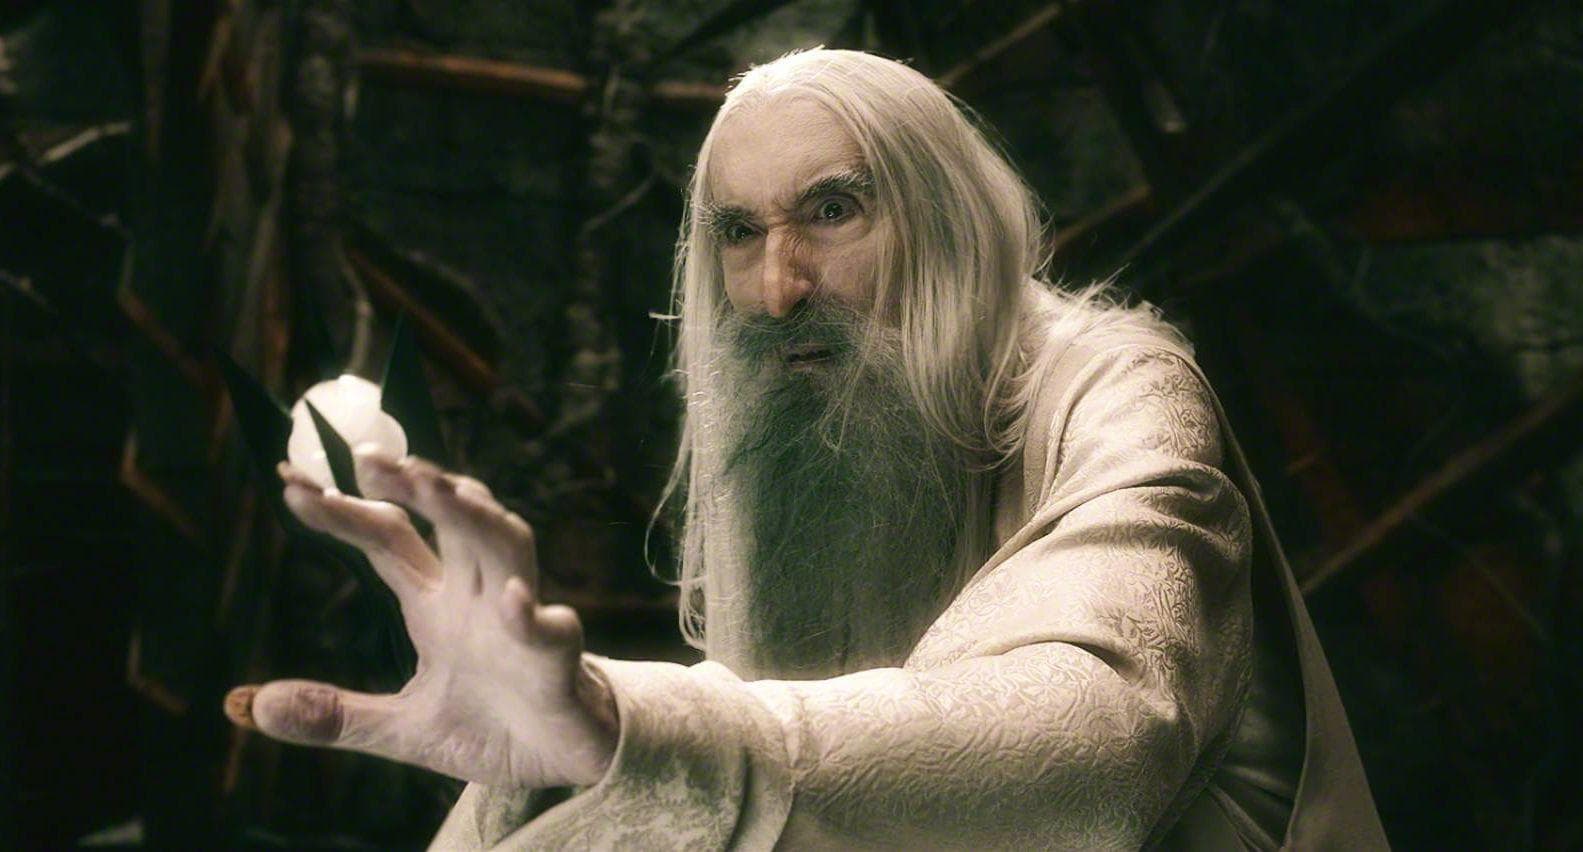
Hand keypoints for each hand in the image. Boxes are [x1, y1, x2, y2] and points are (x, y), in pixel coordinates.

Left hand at [225, 453, 617, 787]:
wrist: (564, 762)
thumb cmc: (490, 728)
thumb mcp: (402, 729)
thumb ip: (334, 714)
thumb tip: (249, 704)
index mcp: (438, 604)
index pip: (390, 540)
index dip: (346, 512)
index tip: (292, 484)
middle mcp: (478, 596)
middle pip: (453, 521)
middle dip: (419, 484)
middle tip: (372, 457)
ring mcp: (520, 622)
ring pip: (506, 549)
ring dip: (477, 518)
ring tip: (444, 491)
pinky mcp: (557, 662)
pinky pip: (549, 630)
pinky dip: (531, 614)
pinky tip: (511, 602)